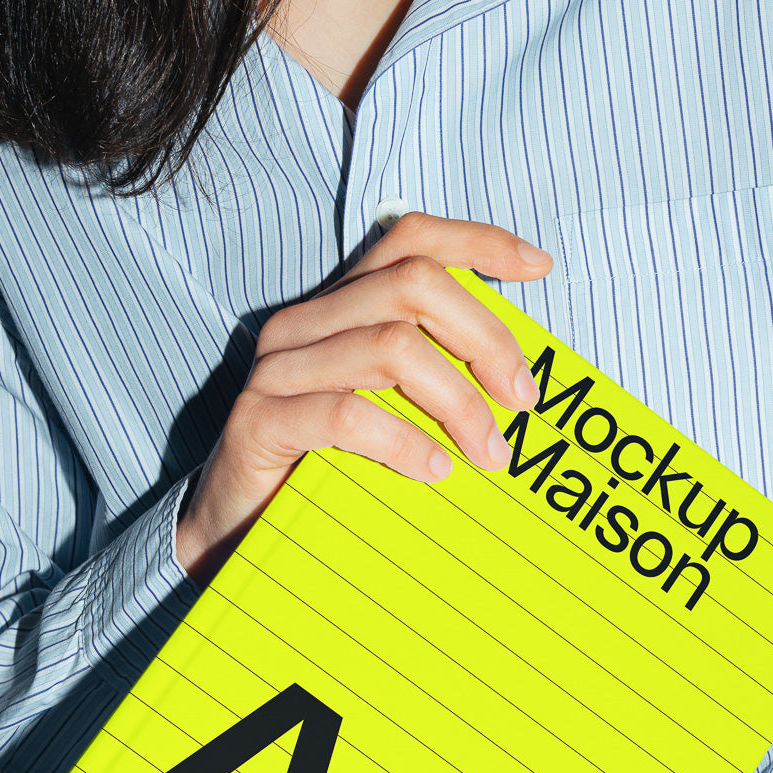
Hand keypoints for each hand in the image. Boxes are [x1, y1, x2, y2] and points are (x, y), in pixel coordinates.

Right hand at [176, 212, 551, 583]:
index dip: (479, 242)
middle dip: (485, 338)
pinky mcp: (260, 423)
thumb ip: (435, 379)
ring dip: (458, 403)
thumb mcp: (391, 412)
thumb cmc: (326, 471)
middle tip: (522, 400)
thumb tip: (519, 378)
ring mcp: (278, 371)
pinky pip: (346, 416)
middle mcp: (304, 324)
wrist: (233, 532)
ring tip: (489, 453)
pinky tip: (433, 471)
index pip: (410, 240)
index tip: (539, 268)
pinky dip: (403, 442)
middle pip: (414, 286)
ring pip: (390, 347)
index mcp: (338, 308)